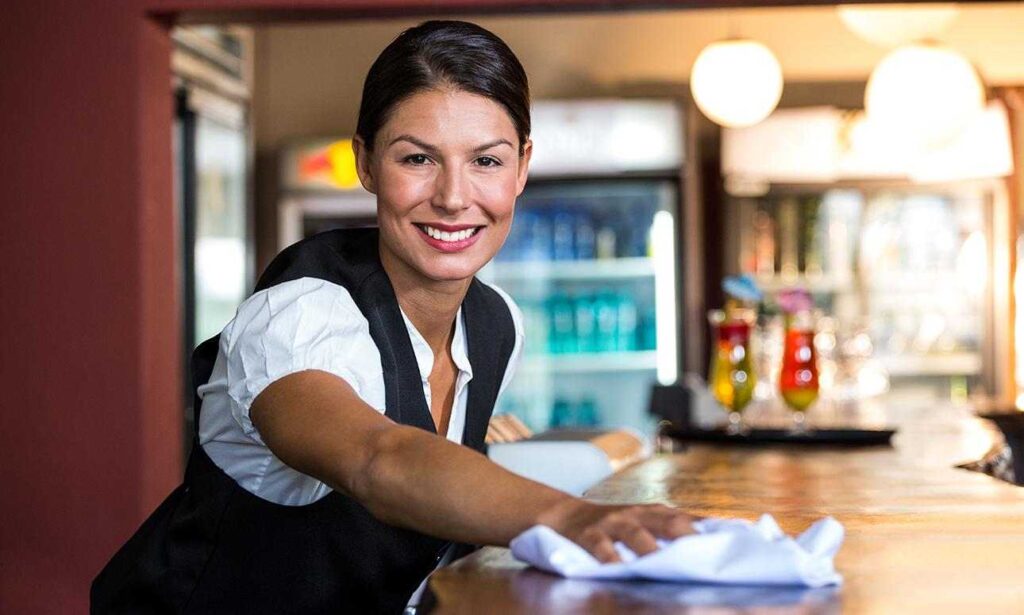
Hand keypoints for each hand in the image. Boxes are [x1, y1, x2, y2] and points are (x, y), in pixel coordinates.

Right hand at [536, 498, 698, 562]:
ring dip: (650, 549)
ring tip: (660, 564)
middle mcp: (636, 514)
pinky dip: (610, 558)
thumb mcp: (643, 519)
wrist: (566, 514)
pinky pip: (602, 546)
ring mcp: (613, 523)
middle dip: (685, 536)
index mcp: (653, 512)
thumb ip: (671, 527)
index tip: (726, 542)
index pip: (684, 517)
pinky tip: (617, 569)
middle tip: (701, 553)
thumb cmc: (614, 524)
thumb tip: (712, 538)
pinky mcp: (590, 534)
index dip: (705, 528)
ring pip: (636, 534)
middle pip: (667, 522)